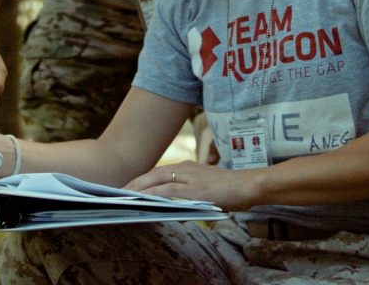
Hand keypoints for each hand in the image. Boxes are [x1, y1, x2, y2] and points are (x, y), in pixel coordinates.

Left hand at [123, 161, 257, 210]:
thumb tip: (172, 202)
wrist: (250, 185)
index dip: (142, 179)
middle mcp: (187, 168)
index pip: (159, 172)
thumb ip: (189, 190)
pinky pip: (169, 191)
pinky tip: (144, 199)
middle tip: (119, 192)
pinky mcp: (195, 189)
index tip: (128, 186)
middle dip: (135, 182)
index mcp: (189, 167)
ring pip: (158, 180)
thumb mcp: (206, 186)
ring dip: (139, 188)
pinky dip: (154, 194)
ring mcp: (191, 178)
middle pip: (154, 173)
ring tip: (125, 197)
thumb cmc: (230, 188)